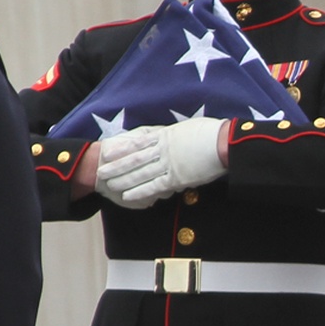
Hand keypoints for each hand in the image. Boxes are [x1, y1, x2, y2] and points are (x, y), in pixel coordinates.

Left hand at [96, 117, 227, 205]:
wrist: (224, 142)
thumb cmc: (214, 133)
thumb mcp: (191, 129)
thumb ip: (179, 135)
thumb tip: (177, 137)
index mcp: (166, 136)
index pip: (139, 142)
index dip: (122, 148)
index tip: (108, 151)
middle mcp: (163, 149)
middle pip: (134, 158)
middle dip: (116, 165)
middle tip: (100, 170)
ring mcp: (169, 163)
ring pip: (140, 172)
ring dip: (124, 179)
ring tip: (109, 185)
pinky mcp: (178, 177)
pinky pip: (155, 186)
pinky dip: (140, 191)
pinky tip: (128, 196)